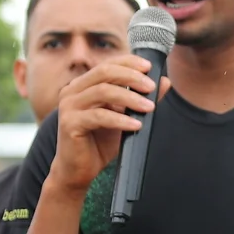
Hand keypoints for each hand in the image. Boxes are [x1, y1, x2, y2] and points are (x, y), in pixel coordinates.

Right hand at [48, 58, 167, 194]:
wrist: (78, 171)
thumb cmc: (100, 143)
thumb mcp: (125, 117)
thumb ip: (141, 98)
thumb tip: (164, 82)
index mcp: (83, 84)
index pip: (107, 64)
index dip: (129, 62)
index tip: (149, 67)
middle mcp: (72, 90)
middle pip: (104, 72)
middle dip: (131, 77)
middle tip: (151, 87)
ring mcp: (69, 106)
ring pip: (103, 91)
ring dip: (130, 97)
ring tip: (149, 107)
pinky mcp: (69, 124)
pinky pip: (99, 116)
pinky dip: (121, 119)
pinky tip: (136, 125)